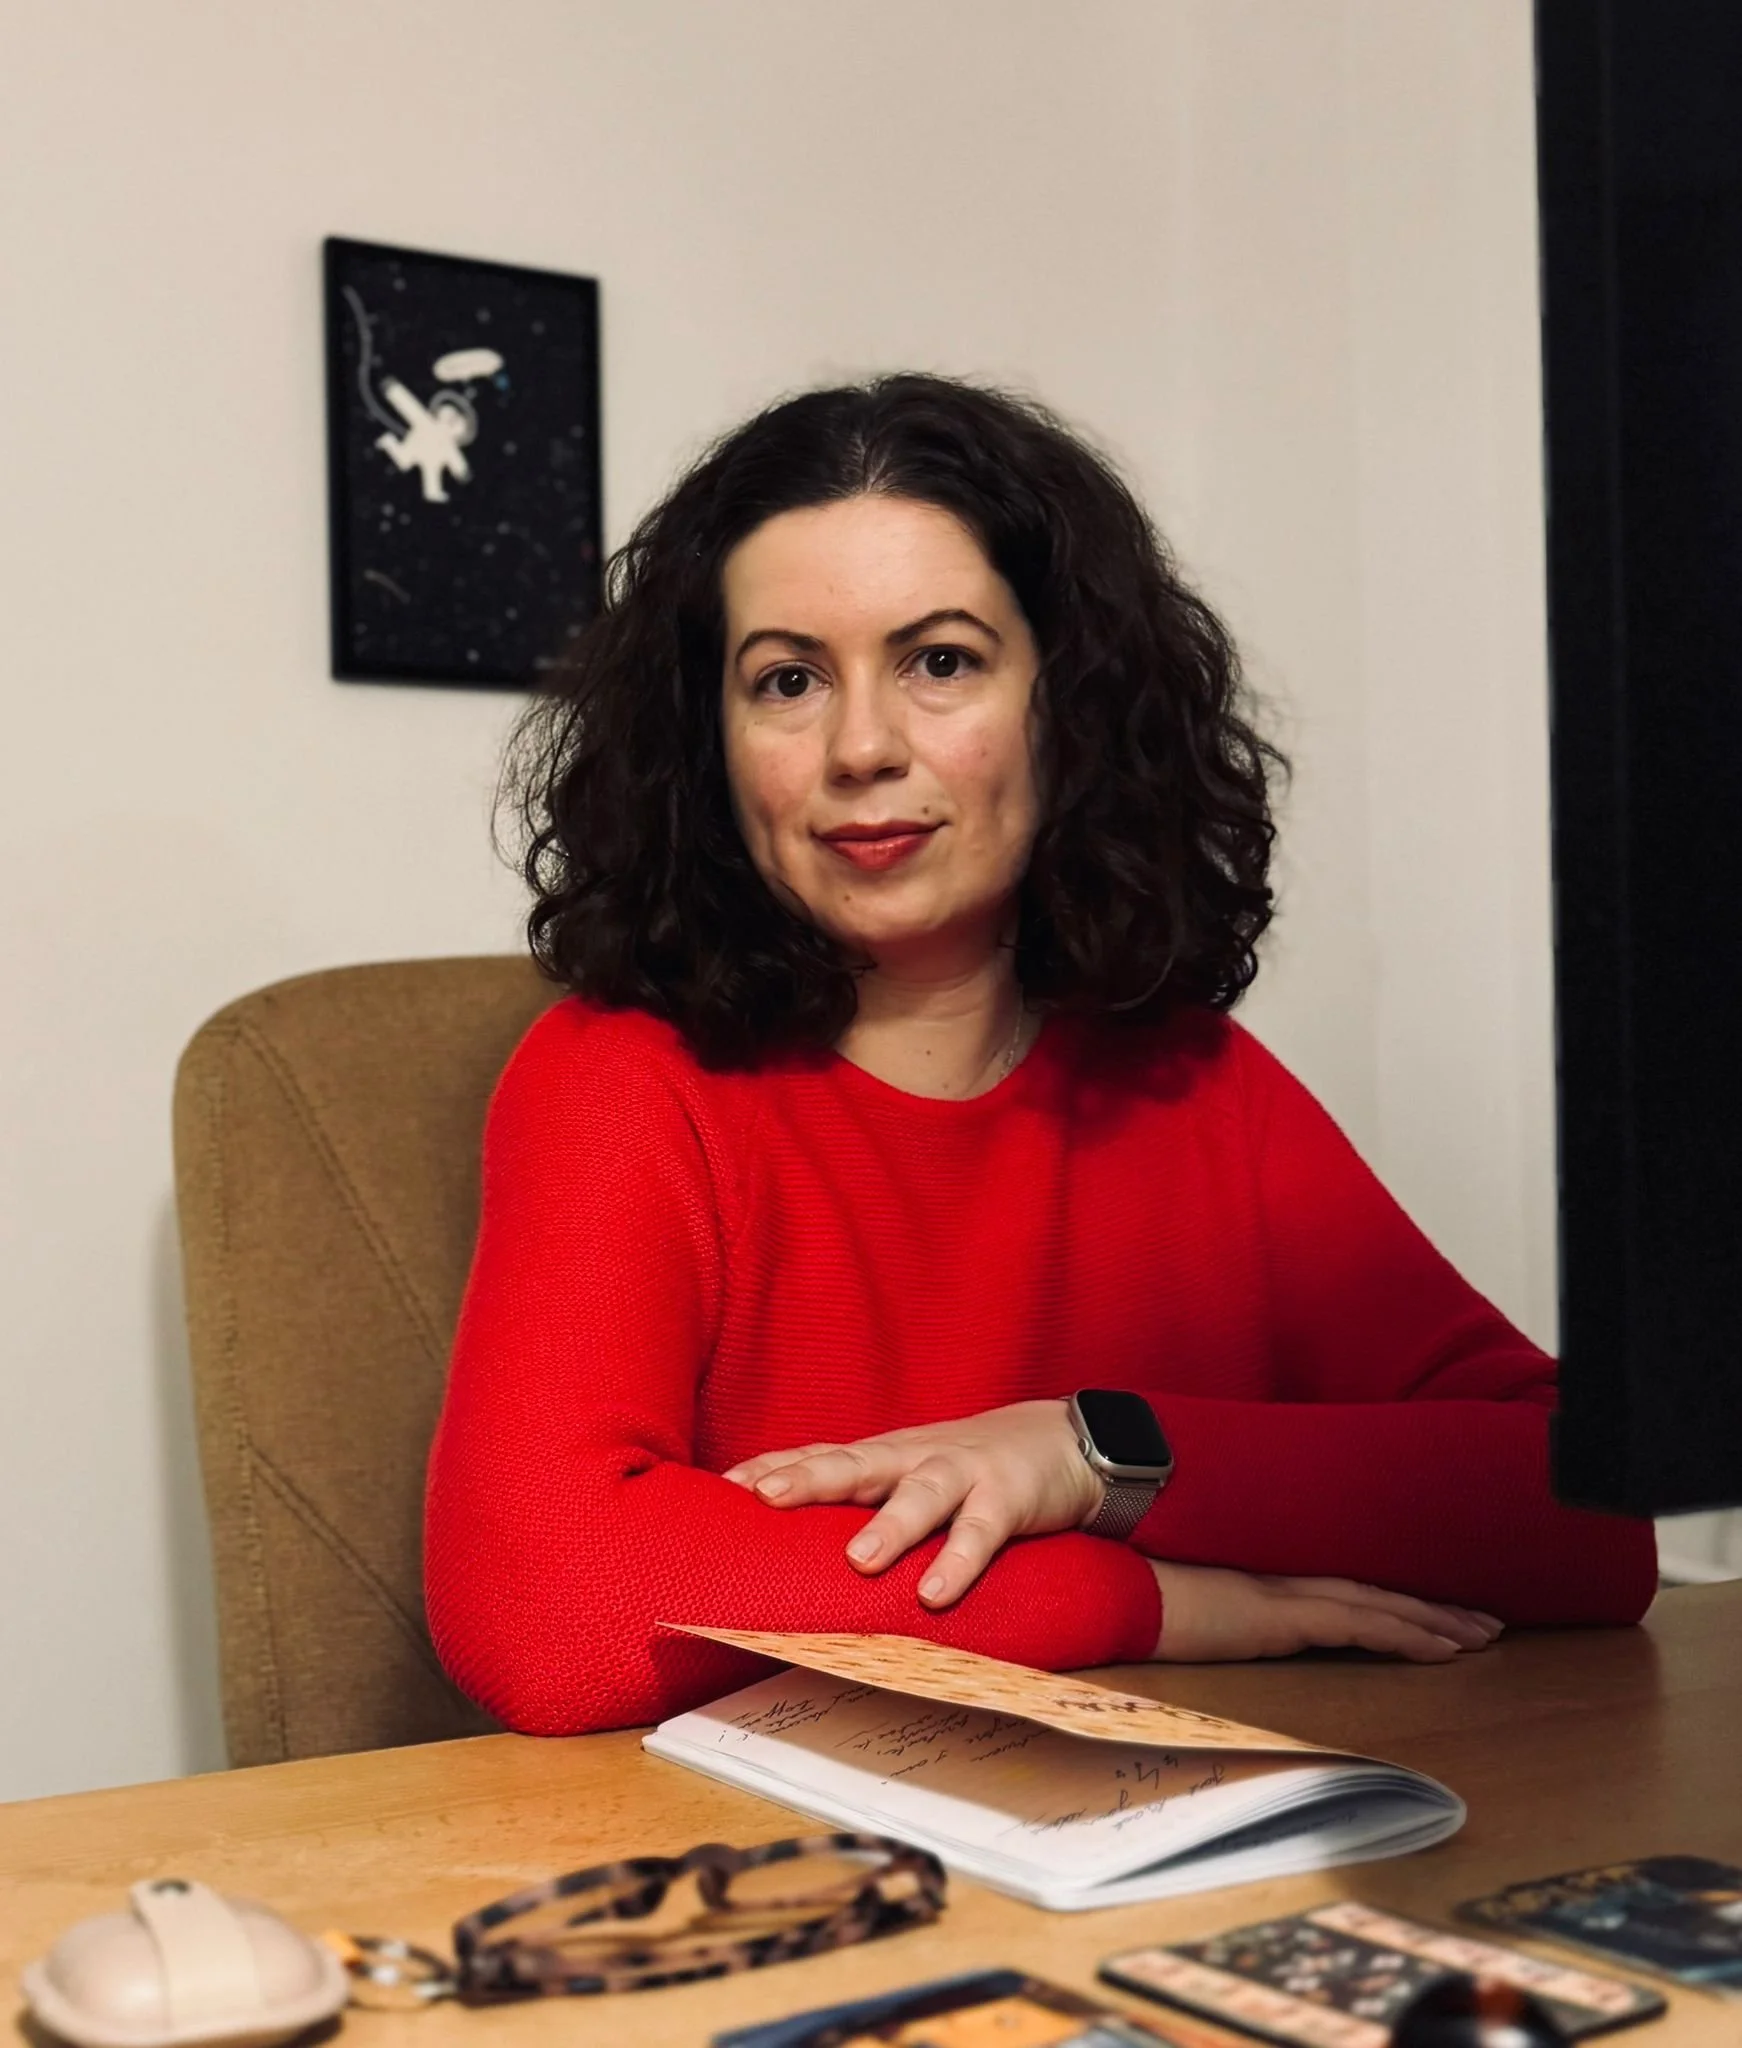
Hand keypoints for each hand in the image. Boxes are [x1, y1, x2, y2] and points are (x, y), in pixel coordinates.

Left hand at [721, 1400, 1102, 1608]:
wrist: (1066, 1438)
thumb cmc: (971, 1465)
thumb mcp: (911, 1473)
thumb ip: (865, 1497)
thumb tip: (795, 1537)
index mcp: (884, 1457)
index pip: (819, 1456)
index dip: (773, 1467)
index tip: (722, 1485)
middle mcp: (913, 1458)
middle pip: (855, 1464)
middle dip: (808, 1478)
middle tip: (764, 1497)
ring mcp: (961, 1473)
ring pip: (921, 1495)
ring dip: (890, 1526)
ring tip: (857, 1561)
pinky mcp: (1007, 1497)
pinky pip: (981, 1532)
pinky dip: (958, 1561)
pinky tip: (935, 1593)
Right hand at [1150, 1561, 1503, 1662]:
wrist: (1099, 1583)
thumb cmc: (1121, 1595)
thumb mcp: (1173, 1607)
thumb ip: (1203, 1612)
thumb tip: (1210, 1628)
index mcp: (1256, 1578)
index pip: (1340, 1585)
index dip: (1390, 1597)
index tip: (1432, 1610)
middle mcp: (1277, 1579)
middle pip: (1371, 1590)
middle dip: (1432, 1608)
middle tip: (1485, 1621)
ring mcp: (1279, 1593)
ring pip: (1378, 1604)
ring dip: (1434, 1621)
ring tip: (1482, 1635)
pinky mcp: (1278, 1615)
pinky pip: (1358, 1626)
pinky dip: (1405, 1634)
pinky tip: (1442, 1649)